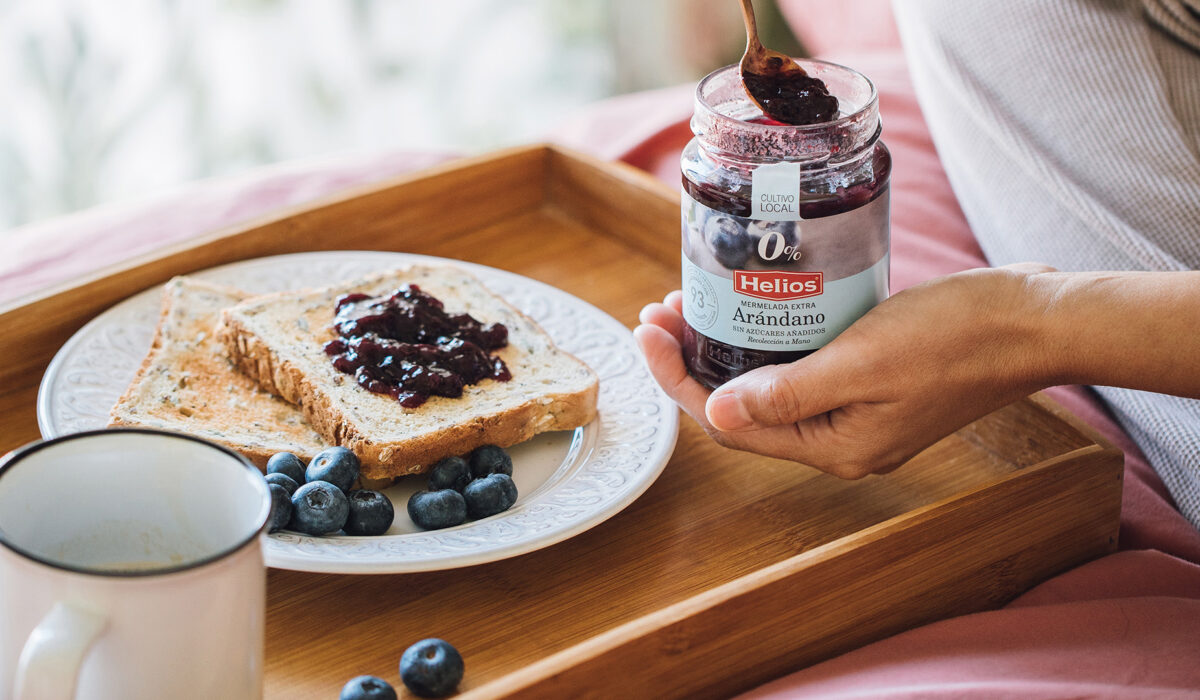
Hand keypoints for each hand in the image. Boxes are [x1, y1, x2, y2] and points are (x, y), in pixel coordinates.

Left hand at [634, 264, 1056, 477]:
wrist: (1031, 321)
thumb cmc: (955, 336)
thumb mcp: (862, 362)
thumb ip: (787, 393)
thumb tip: (715, 411)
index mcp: (835, 447)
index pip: (731, 424)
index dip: (678, 380)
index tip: (648, 331)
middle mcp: (841, 441)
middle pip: (743, 408)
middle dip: (694, 360)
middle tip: (662, 311)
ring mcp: (858, 414)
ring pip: (769, 387)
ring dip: (727, 349)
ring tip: (692, 304)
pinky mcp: (872, 384)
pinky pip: (801, 371)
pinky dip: (767, 343)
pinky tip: (751, 311)